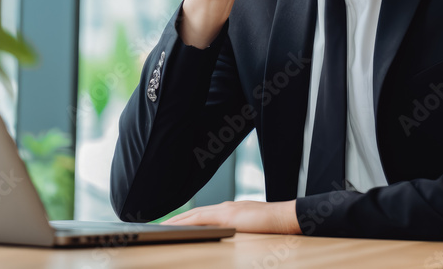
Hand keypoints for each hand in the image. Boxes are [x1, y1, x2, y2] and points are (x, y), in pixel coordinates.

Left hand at [161, 200, 300, 234]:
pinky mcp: (228, 216)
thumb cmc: (271, 224)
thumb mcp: (249, 226)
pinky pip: (202, 219)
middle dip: (175, 220)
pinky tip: (178, 228)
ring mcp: (225, 210)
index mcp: (228, 210)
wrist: (285, 217)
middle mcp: (223, 207)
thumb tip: (227, 234)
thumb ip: (236, 227)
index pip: (200, 215)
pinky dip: (188, 223)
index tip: (171, 224)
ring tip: (161, 228)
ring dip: (176, 221)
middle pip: (193, 214)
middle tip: (158, 226)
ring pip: (194, 215)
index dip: (185, 219)